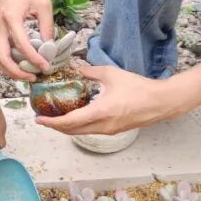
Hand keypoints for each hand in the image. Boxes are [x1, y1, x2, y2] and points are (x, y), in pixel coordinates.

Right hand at [0, 0, 55, 80]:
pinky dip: (8, 65)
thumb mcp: (43, 5)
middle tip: (34, 77)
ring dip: (11, 71)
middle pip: (2, 57)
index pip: (21, 44)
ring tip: (28, 76)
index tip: (45, 66)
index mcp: (11, 17)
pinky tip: (21, 67)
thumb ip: (47, 26)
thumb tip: (49, 48)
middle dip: (17, 71)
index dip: (33, 58)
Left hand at [34, 62, 179, 134]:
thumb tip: (75, 67)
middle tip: (43, 118)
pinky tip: (74, 116)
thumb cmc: (138, 88)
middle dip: (55, 126)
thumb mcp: (111, 74)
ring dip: (66, 127)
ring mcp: (109, 131)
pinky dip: (78, 126)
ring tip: (55, 117)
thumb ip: (90, 72)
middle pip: (72, 131)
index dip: (52, 122)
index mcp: (100, 112)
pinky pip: (91, 130)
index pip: (70, 121)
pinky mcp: (114, 130)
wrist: (161, 102)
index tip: (39, 120)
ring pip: (81, 132)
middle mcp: (102, 126)